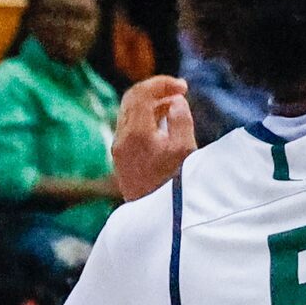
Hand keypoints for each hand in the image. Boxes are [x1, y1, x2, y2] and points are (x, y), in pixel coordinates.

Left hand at [113, 76, 197, 201]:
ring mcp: (119, 149)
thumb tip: (176, 102)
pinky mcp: (121, 159)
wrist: (154, 220)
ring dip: (151, 105)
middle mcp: (122, 138)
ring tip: (175, 106)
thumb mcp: (187, 152)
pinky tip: (164, 125)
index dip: (162, 84)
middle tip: (179, 91)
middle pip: (132, 100)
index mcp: (136, 133)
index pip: (142, 93)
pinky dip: (146, 119)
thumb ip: (181, 121)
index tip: (184, 86)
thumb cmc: (175, 186)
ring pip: (130, 114)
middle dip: (156, 91)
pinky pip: (130, 128)